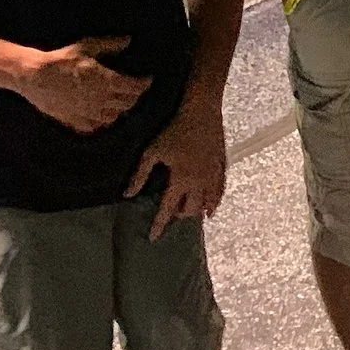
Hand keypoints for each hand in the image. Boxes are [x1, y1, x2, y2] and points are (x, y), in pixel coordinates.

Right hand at [15, 37, 148, 132]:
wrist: (35, 76)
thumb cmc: (62, 59)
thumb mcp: (87, 46)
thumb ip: (110, 44)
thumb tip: (129, 40)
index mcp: (107, 81)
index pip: (134, 87)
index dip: (144, 83)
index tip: (147, 79)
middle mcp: (100, 100)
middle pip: (127, 104)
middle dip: (134, 97)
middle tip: (135, 90)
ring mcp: (87, 112)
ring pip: (112, 117)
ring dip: (119, 110)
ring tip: (120, 103)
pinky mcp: (73, 120)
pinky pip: (94, 127)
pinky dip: (101, 122)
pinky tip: (101, 116)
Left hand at [126, 94, 226, 237]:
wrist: (202, 111)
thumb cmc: (175, 130)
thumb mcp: (152, 151)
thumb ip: (140, 175)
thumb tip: (127, 195)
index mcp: (181, 179)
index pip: (168, 209)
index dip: (159, 224)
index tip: (153, 238)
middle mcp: (199, 181)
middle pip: (191, 208)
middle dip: (181, 215)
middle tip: (173, 215)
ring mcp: (213, 173)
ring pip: (209, 201)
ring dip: (199, 210)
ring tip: (193, 215)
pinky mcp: (221, 165)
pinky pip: (220, 189)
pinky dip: (216, 200)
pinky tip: (213, 207)